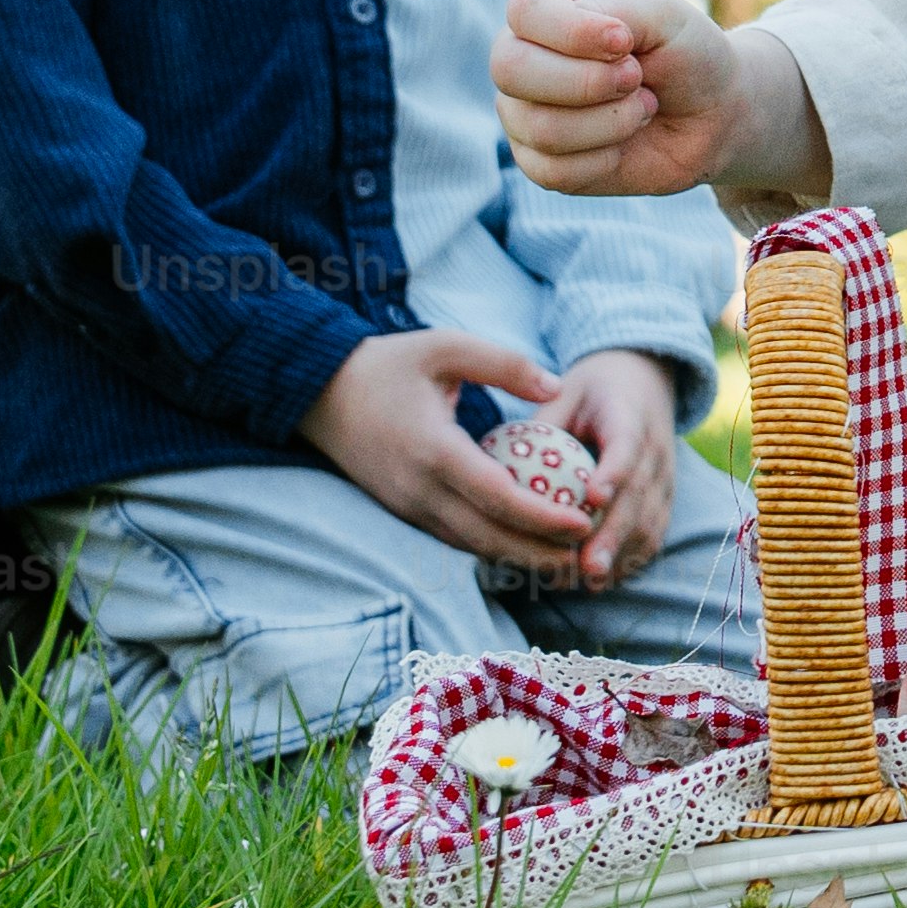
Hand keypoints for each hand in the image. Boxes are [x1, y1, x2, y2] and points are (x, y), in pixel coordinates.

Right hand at [306, 326, 596, 571]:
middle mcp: (420, 490)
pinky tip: (525, 546)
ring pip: (471, 545)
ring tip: (567, 560)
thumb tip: (555, 385)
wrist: (319, 393)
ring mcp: (408, 507)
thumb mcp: (446, 346)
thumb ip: (503, 363)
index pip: (497, 497)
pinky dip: (492, 547)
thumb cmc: (388, 364)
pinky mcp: (404, 512)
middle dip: (540, 552)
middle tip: (588, 553)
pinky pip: (454, 538)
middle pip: (488, 536)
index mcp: (434, 450)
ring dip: (519, 557)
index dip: (542, 517)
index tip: (582, 523)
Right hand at [496, 0, 816, 200]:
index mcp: (545, 0)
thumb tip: (593, 44)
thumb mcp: (665, 14)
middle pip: (510, 69)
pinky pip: (552, 170)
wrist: (712, 114)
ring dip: (611, 121)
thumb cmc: (683, 52)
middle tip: (637, 78)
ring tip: (642, 106)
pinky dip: (606, 157)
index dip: (576, 33)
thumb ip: (619, 11)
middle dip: (589, 82)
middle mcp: (520, 51)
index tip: (627, 41)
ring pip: (538, 127)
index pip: (525, 11)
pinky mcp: (536, 160)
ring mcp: (521, 109)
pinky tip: (625, 140)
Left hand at [527, 346, 685, 590]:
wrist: (643, 379)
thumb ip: (542, 424)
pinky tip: (603, 581)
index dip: (613, 474)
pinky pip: (654, 533)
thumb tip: (500, 460)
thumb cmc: (591, 390)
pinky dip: (631, 559)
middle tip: (588, 567)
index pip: (627, 447)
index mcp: (630, 417)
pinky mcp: (665, 497)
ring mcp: (665, 476)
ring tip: (590, 582)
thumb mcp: (565, 392)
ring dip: (623, 554)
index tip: (592, 500)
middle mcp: (656, 449)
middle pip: (641, 496)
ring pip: (651, 521)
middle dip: (615, 535)